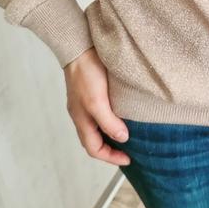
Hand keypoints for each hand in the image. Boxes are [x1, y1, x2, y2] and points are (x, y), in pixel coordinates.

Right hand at [63, 46, 130, 165]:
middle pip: (94, 141)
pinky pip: (100, 114)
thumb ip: (108, 122)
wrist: (79, 48)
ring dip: (111, 135)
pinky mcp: (90, 92)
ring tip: (128, 136)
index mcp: (81, 120)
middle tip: (129, 151)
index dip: (111, 157)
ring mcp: (84, 104)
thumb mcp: (97, 102)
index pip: (94, 149)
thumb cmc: (86, 75)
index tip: (129, 159)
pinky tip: (122, 115)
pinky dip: (111, 120)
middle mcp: (81, 115)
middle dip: (110, 149)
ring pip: (97, 128)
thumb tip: (122, 138)